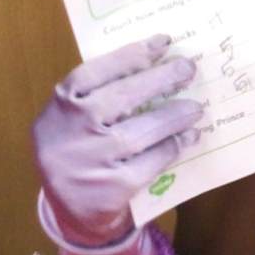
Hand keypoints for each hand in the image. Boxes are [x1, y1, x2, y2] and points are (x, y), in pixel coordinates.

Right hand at [34, 36, 202, 245]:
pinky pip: (151, 162)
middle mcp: (69, 133)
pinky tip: (189, 138)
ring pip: (140, 131)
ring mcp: (88, 163)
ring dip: (174, 116)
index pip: (93, 72)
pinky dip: (173, 147)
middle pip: (121, 97)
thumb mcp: (76, 120)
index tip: (163, 42)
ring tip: (195, 108)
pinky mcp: (110, 190)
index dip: (131, 54)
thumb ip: (101, 95)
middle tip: (188, 68)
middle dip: (160, 79)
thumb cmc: (82, 151)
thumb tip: (158, 63)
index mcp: (58, 108)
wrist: (72, 212)